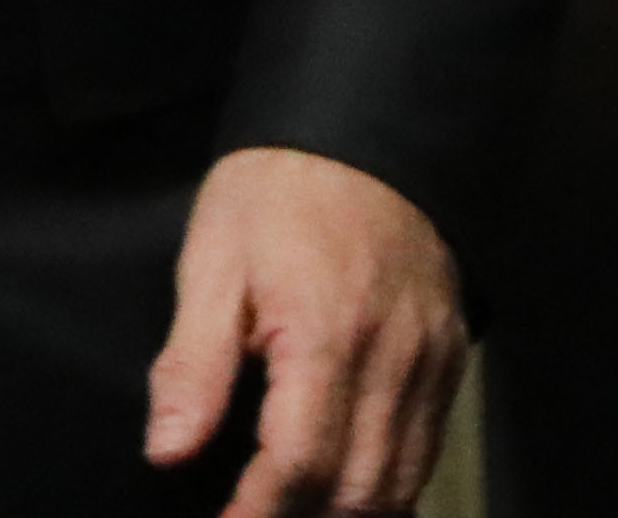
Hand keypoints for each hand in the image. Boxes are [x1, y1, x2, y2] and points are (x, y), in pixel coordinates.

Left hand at [143, 146, 465, 515]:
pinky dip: (389, 487)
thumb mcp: (209, 264)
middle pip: (361, 489)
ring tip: (290, 516)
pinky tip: (346, 493)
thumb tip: (167, 450)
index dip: (260, 513)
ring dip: (351, 514)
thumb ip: (191, 365)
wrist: (360, 137)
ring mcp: (430, 366)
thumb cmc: (271, 195)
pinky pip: (425, 451)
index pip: (301, 463)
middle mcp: (391, 363)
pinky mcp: (449, 362)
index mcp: (324, 337)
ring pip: (402, 482)